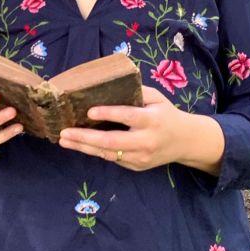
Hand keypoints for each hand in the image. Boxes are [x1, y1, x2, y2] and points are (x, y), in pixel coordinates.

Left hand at [58, 85, 190, 169]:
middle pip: (112, 141)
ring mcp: (140, 157)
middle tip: (64, 132)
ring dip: (83, 147)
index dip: (109, 114)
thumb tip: (108, 84)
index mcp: (153, 120)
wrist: (186, 142)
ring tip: (64, 140)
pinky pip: (112, 158)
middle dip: (85, 138)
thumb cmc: (167, 114)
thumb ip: (136, 91)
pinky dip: (94, 151)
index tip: (89, 112)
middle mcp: (146, 141)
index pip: (128, 117)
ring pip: (107, 153)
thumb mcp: (157, 98)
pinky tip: (79, 145)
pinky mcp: (136, 166)